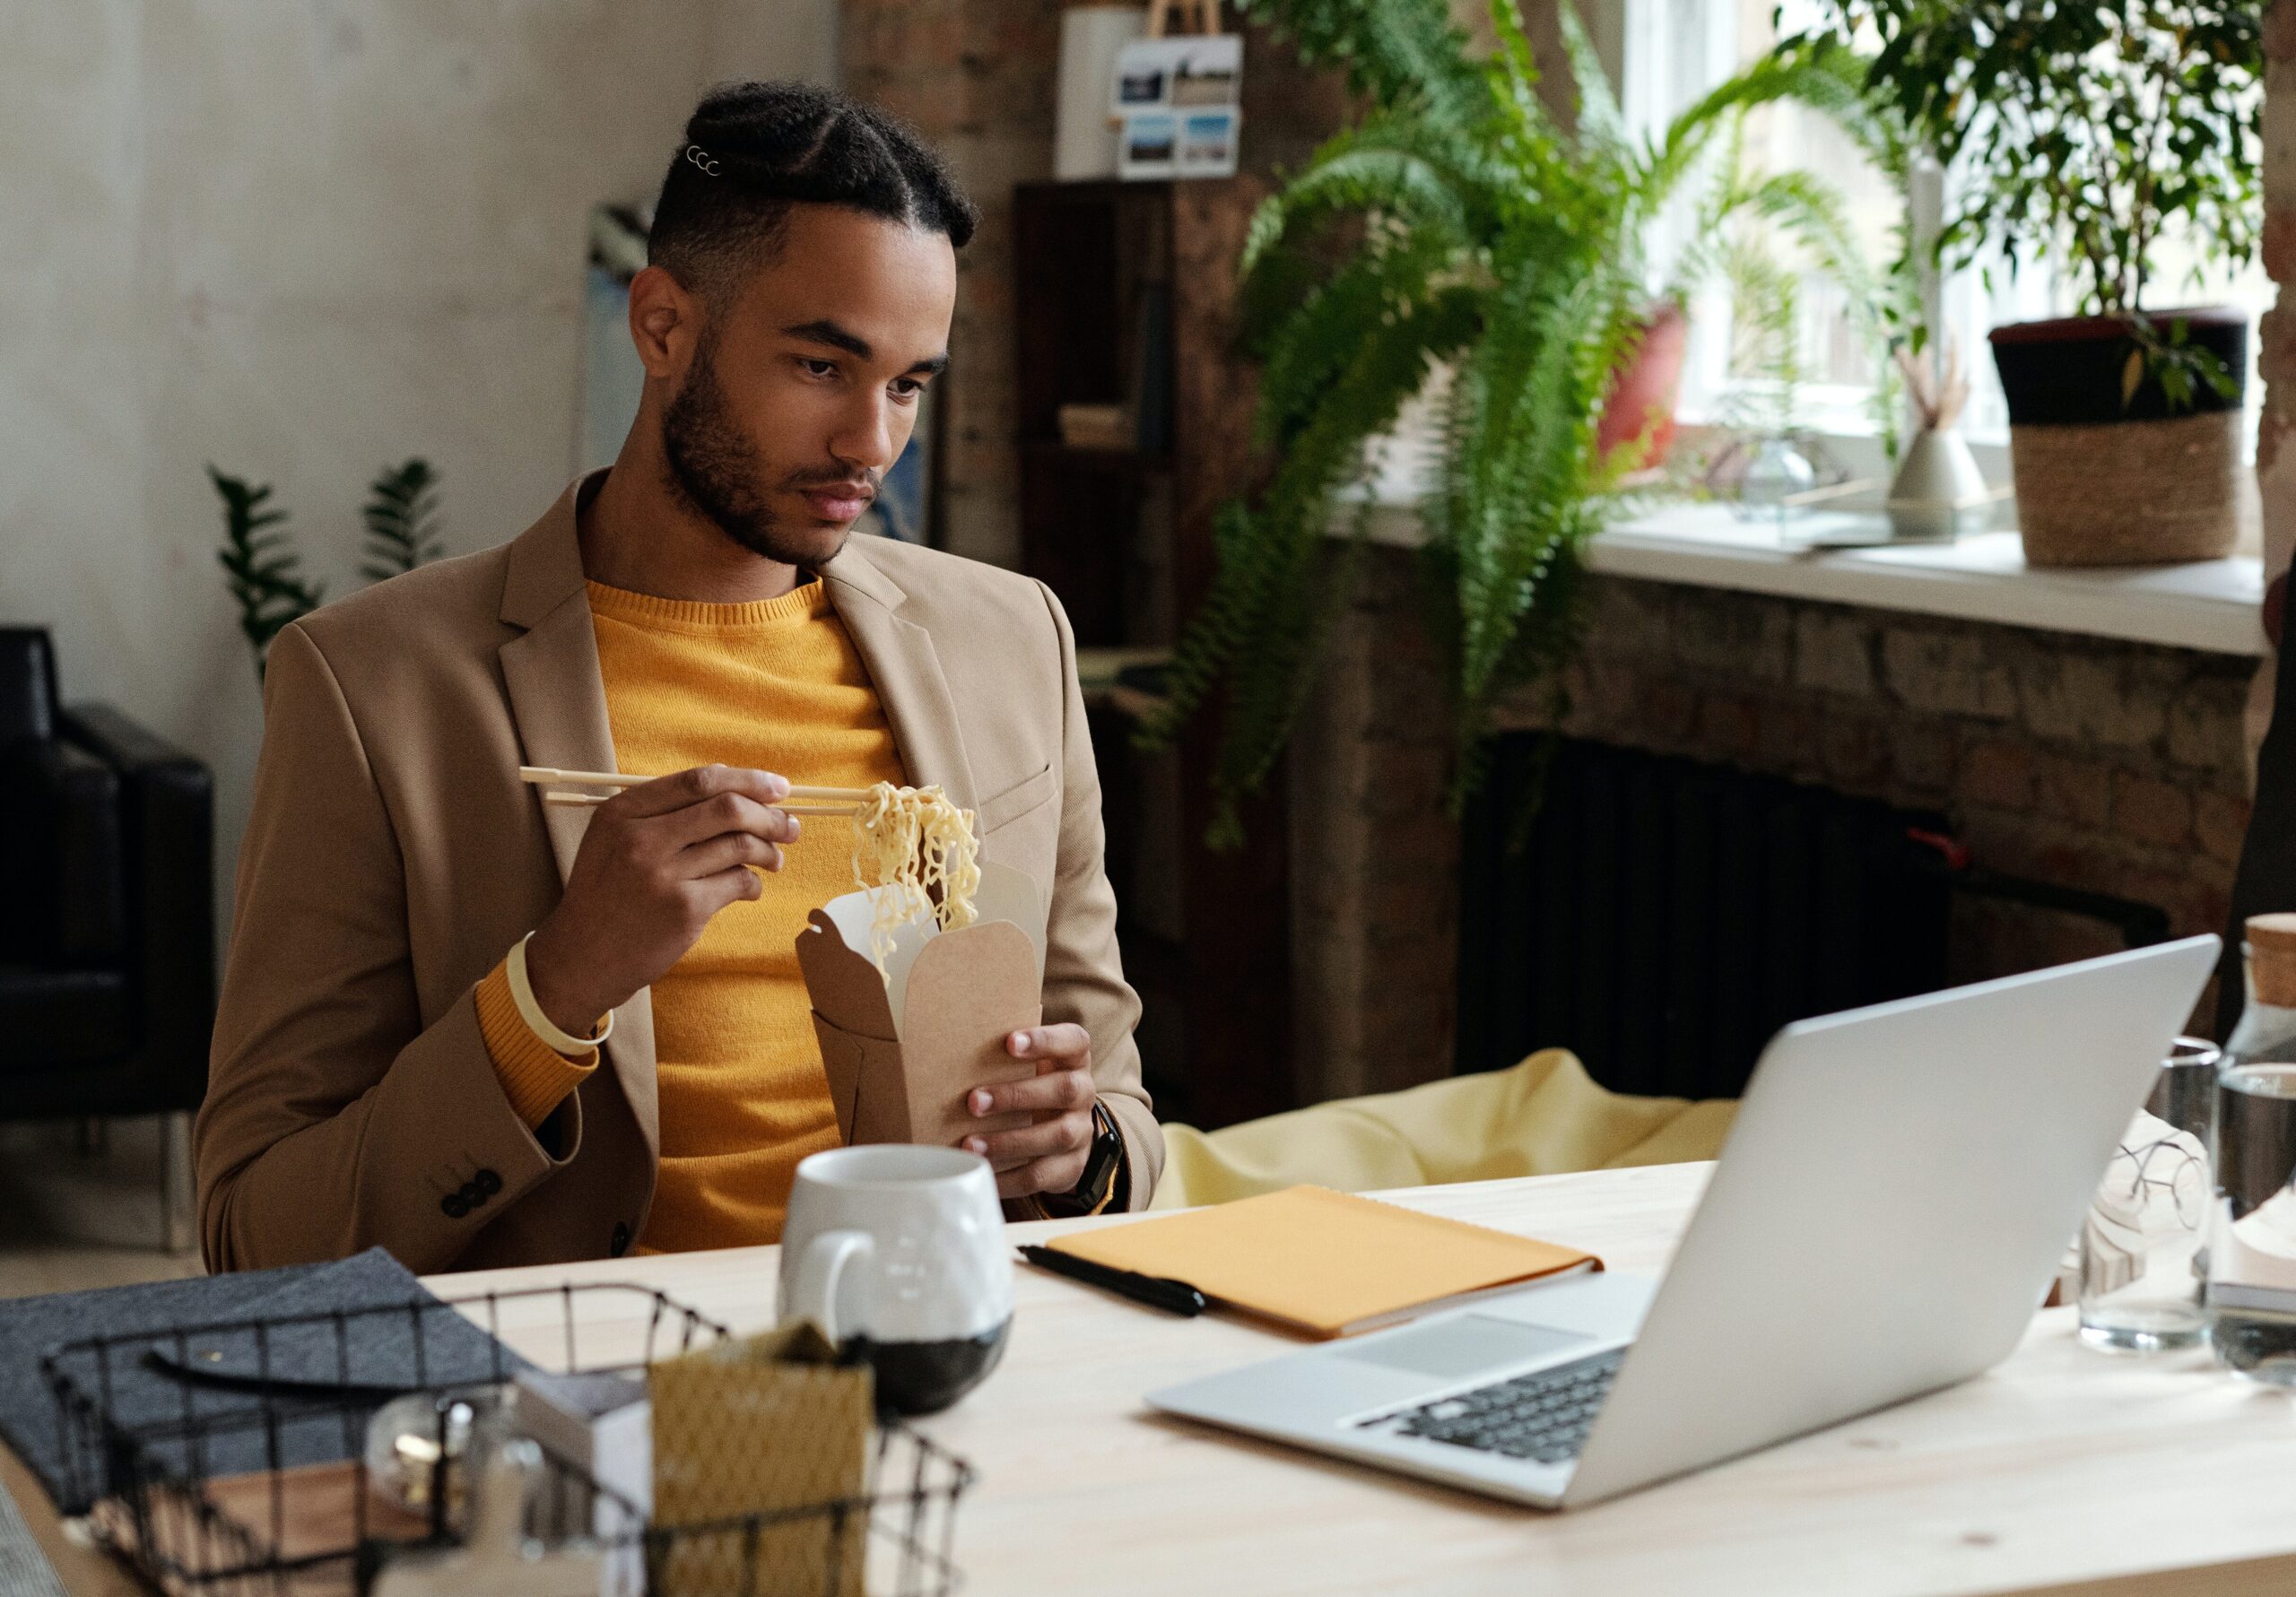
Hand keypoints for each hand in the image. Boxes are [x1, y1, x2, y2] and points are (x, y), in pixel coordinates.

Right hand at [524, 764, 802, 1033]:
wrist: (582, 957)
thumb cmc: (608, 894)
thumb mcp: (613, 839)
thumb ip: (663, 811)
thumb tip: (739, 789)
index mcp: (623, 812)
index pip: (699, 780)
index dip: (748, 780)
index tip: (778, 788)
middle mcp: (641, 838)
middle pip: (728, 808)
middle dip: (769, 815)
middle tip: (789, 826)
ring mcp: (663, 875)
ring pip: (740, 845)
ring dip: (768, 851)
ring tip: (773, 859)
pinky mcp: (684, 910)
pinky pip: (738, 883)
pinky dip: (753, 883)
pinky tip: (749, 888)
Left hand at [961, 1024, 1097, 1200]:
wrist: (1061, 1125)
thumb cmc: (1029, 1083)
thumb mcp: (1026, 1063)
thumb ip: (1002, 1054)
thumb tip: (948, 1041)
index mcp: (1073, 1058)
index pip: (1073, 1041)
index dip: (1044, 1041)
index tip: (1009, 1042)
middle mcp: (1084, 1092)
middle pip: (1064, 1090)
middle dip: (1017, 1096)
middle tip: (974, 1101)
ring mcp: (1081, 1131)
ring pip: (1056, 1136)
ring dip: (1010, 1141)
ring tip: (971, 1144)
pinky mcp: (1072, 1165)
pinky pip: (1043, 1175)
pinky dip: (1009, 1178)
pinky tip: (982, 1171)